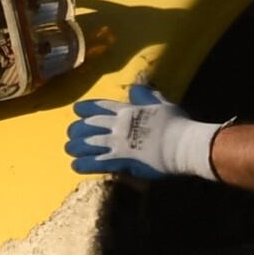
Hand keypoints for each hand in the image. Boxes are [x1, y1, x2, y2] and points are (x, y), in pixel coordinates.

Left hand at [66, 83, 226, 181]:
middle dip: (77, 129)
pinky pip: (95, 163)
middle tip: (71, 133)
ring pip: (86, 144)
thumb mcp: (161, 103)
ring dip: (75, 147)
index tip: (76, 110)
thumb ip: (146, 96)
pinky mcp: (120, 161)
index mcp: (127, 111)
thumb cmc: (176, 123)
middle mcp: (118, 125)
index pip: (101, 107)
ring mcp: (117, 143)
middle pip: (88, 125)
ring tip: (69, 149)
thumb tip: (135, 88)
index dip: (86, 108)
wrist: (184, 144)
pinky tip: (75, 166)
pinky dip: (83, 165)